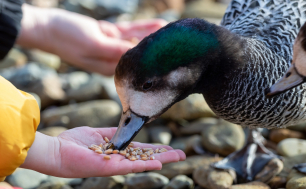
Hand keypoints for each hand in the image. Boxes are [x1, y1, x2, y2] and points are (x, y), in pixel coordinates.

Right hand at [17, 5, 166, 75]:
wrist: (49, 27)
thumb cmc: (67, 38)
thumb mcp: (94, 43)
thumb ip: (116, 49)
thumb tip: (139, 55)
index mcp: (109, 67)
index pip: (137, 70)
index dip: (154, 68)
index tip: (172, 66)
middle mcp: (113, 59)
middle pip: (141, 58)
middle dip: (158, 55)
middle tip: (179, 49)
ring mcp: (112, 46)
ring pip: (138, 43)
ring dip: (154, 39)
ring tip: (173, 36)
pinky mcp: (110, 34)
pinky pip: (131, 31)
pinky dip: (144, 28)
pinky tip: (158, 25)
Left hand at [21, 127, 184, 177]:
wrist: (57, 151)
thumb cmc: (74, 143)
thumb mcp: (96, 134)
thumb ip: (111, 134)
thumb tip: (123, 131)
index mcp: (117, 150)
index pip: (140, 149)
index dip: (155, 148)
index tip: (168, 147)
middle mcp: (119, 159)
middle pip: (146, 157)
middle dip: (164, 155)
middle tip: (181, 154)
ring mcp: (116, 164)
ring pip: (143, 162)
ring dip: (162, 160)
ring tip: (178, 156)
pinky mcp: (110, 167)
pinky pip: (131, 166)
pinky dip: (146, 165)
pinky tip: (159, 164)